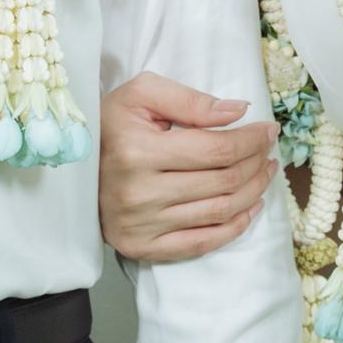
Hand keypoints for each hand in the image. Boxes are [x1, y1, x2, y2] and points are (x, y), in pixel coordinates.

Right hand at [97, 73, 273, 265]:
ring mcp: (141, 225)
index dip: (251, 140)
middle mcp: (139, 193)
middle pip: (223, 181)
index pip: (216, 148)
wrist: (73, 167)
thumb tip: (238, 112)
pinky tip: (250, 208)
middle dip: (256, 163)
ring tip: (265, 173)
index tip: (269, 130)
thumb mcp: (141, 95)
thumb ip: (190, 100)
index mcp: (138, 151)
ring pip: (220, 212)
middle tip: (268, 150)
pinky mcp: (142, 247)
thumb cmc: (110, 125)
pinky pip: (202, 243)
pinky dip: (235, 228)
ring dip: (253, 192)